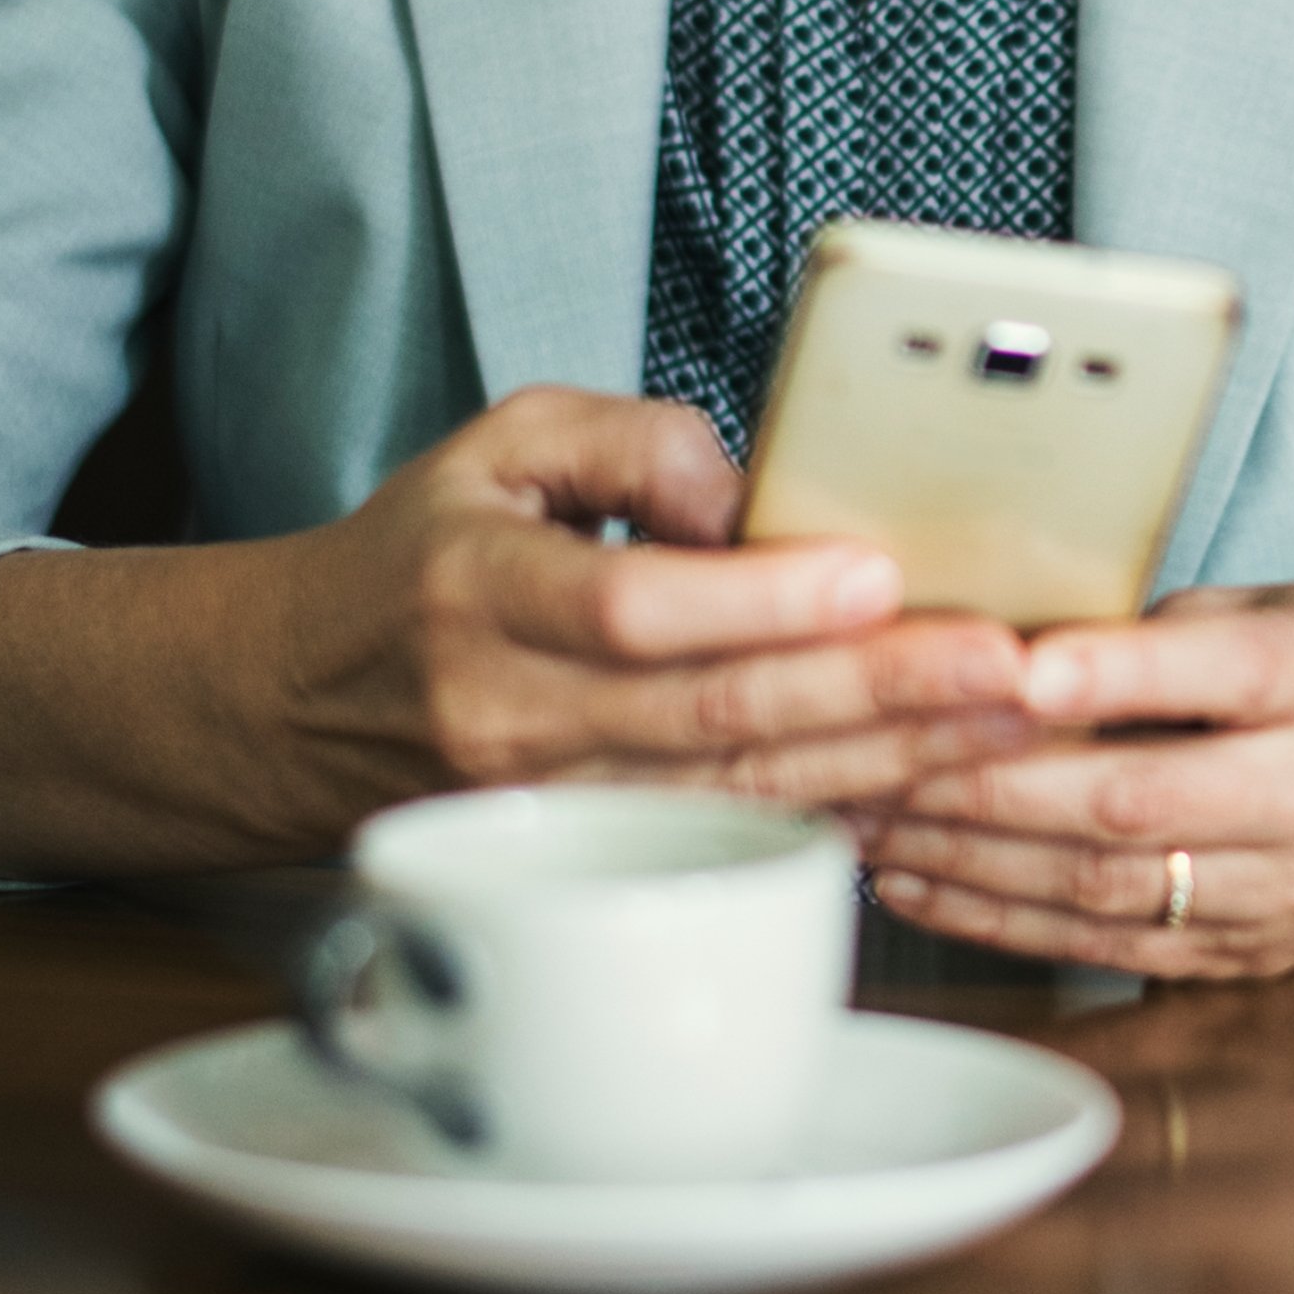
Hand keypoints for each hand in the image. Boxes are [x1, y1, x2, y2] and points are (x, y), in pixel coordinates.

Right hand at [264, 384, 1035, 832]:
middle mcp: (514, 716)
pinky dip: (840, 813)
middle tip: (1003, 665)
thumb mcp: (498, 444)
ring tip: (1003, 720)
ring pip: (738, 790)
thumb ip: (629, 440)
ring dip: (886, 760)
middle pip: (713, 716)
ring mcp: (551, 807)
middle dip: (876, 690)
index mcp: (485, 594)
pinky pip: (729, 834)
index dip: (756, 600)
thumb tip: (745, 494)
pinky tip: (932, 786)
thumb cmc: (421, 558)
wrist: (290, 705)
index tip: (871, 574)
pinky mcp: (590, 853)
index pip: (631, 610)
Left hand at [851, 582, 1293, 976]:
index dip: (1117, 673)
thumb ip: (1177, 627)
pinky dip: (1002, 918)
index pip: (1224, 675)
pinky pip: (1105, 945)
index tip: (1018, 668)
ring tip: (875, 818)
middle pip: (1142, 799)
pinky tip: (926, 882)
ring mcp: (1293, 893)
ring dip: (976, 857)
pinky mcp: (1249, 960)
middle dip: (997, 783)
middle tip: (885, 755)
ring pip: (1110, 883)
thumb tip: (1019, 641)